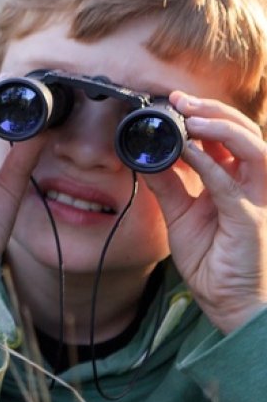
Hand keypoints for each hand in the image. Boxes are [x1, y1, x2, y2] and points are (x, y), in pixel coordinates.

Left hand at [143, 91, 266, 333]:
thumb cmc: (214, 260)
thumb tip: (146, 158)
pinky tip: (187, 150)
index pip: (228, 137)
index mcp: (239, 180)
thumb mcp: (181, 215)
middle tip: (178, 99)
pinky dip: (209, 163)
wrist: (229, 301)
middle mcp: (254, 184)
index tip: (172, 101)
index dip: (204, 115)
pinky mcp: (250, 219)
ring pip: (252, 147)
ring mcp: (259, 199)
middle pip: (245, 132)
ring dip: (219, 126)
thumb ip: (168, 185)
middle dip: (212, 111)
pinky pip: (230, 183)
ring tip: (189, 115)